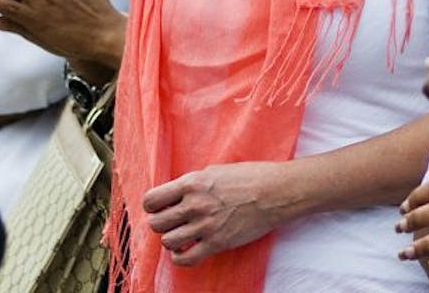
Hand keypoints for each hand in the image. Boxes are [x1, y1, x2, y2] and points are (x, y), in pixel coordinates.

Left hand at [143, 161, 296, 266]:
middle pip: (156, 223)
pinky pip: (184, 259)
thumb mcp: (216, 171)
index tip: (161, 207)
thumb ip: (193, 184)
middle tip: (174, 221)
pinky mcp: (217, 243)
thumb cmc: (251, 177)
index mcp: (192, 183)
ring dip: (172, 239)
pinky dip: (181, 257)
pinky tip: (189, 248)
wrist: (277, 191)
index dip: (153, 206)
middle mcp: (195, 205)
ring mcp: (205, 225)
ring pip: (167, 241)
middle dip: (162, 223)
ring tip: (184, 235)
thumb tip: (176, 195)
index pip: (151, 200)